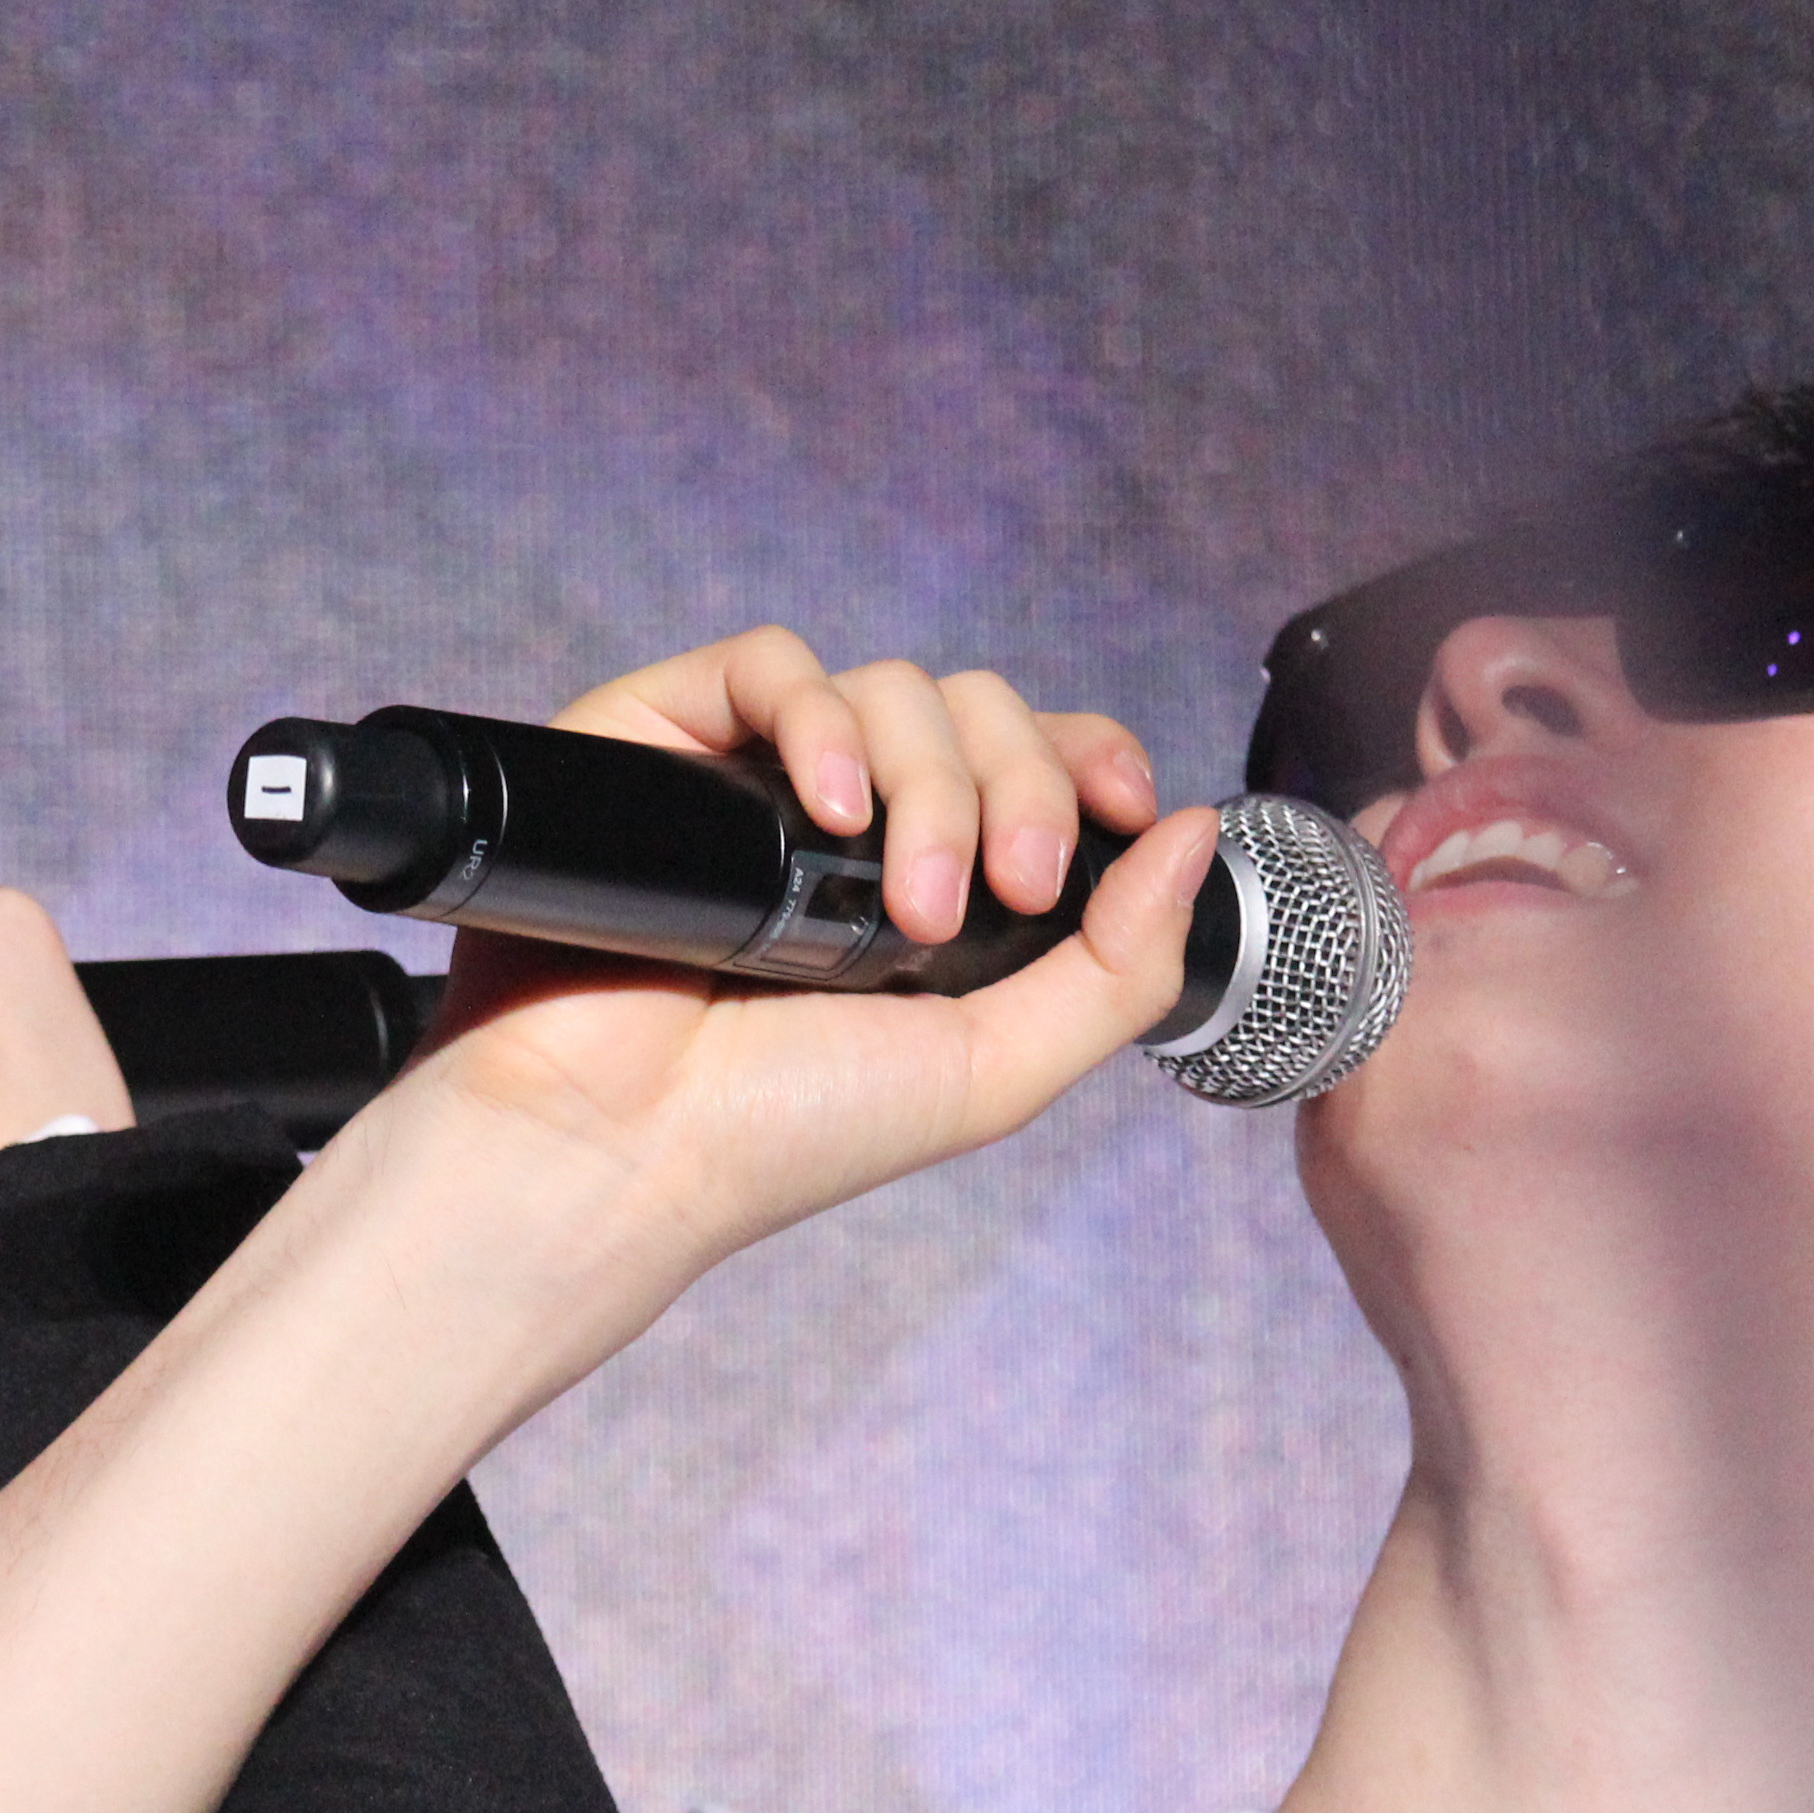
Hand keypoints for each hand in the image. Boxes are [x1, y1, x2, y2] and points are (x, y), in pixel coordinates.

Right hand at [374, 627, 1224, 1291]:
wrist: (617, 1148)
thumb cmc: (779, 1135)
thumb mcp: (996, 1071)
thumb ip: (1119, 965)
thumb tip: (1197, 829)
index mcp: (928, 889)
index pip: (1032, 765)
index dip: (1088, 759)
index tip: (1124, 807)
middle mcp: (845, 823)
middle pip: (977, 713)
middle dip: (1017, 790)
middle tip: (1001, 897)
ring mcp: (754, 777)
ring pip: (892, 685)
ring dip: (930, 780)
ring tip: (905, 906)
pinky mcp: (664, 738)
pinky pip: (770, 664)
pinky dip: (823, 715)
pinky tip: (828, 808)